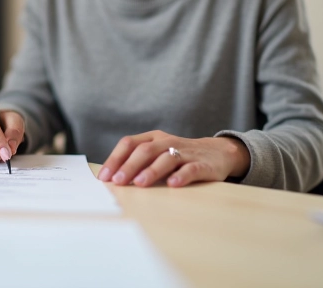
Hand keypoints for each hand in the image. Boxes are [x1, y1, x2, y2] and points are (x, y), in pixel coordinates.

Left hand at [97, 130, 250, 187]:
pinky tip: (172, 184)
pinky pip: (191, 168)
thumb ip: (139, 162)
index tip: (104, 176)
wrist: (218, 153)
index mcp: (154, 138)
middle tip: (118, 182)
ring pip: (166, 158)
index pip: (129, 144)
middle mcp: (167, 142)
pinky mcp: (202, 164)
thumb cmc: (180, 156)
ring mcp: (186, 152)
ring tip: (140, 183)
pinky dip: (181, 176)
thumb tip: (112, 179)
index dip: (115, 159)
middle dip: (129, 166)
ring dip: (152, 171)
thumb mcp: (158, 153)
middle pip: (145, 150)